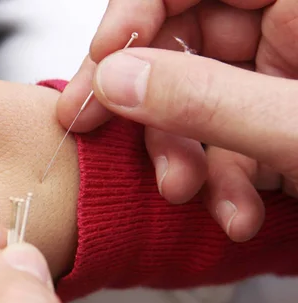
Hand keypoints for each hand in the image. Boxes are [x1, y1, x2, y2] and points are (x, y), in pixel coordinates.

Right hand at [57, 0, 297, 240]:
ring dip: (179, 157)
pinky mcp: (269, 128)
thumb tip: (117, 81)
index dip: (134, 14)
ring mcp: (275, 83)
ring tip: (185, 191)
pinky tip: (235, 213)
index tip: (102, 61)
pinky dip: (217, 185)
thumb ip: (205, 100)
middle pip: (179, 41)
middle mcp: (283, 33)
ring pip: (191, 102)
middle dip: (144, 103)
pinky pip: (220, 144)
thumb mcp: (296, 130)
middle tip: (95, 126)